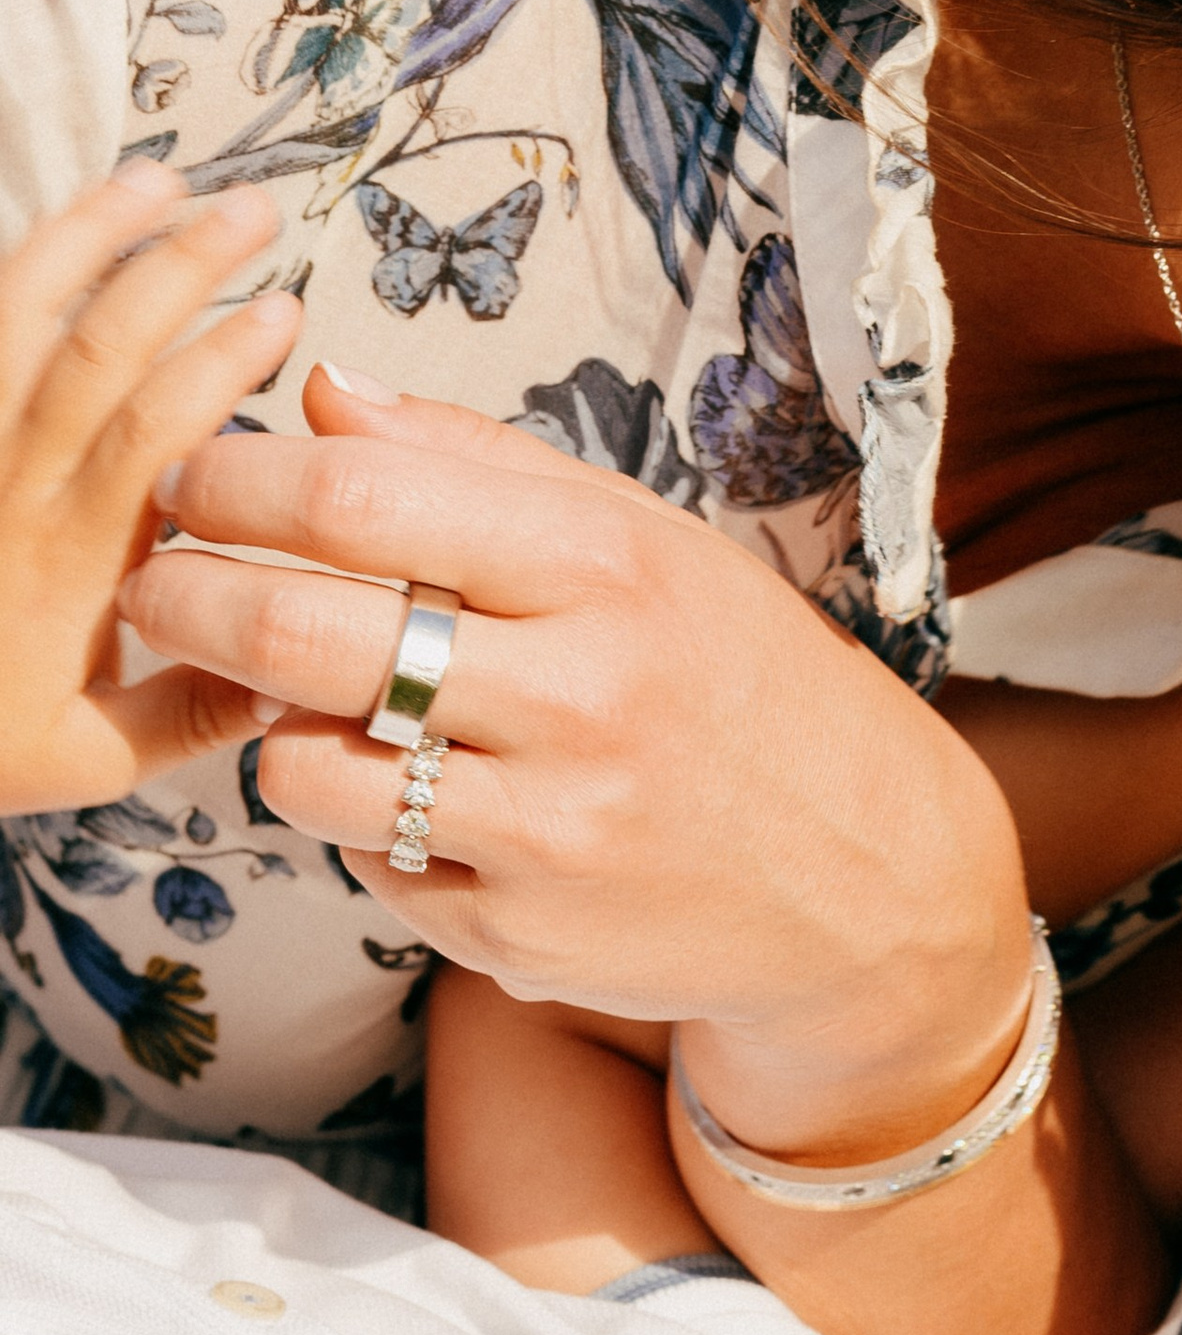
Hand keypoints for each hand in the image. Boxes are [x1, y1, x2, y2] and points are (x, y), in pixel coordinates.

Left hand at [0, 166, 294, 817]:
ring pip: (21, 316)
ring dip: (91, 235)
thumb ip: (199, 712)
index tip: (284, 311)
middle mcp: (11, 492)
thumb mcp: (91, 758)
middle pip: (92, 349)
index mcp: (67, 567)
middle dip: (177, 264)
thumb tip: (312, 670)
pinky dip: (25, 271)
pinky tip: (64, 230)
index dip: (219, 363)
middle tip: (253, 212)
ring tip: (157, 178)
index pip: (151, 437)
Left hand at [126, 374, 1038, 1152]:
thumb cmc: (742, 688)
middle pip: (304, 633)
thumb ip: (480, 466)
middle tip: (159, 583)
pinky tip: (437, 800)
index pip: (362, 499)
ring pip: (306, 769)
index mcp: (609, 570)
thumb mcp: (650, 544)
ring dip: (277, 727)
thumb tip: (325, 395)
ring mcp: (551, 833)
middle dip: (191, 596)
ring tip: (321, 703)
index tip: (194, 479)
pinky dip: (372, 826)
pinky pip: (371, 866)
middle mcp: (583, 699)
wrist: (870, 883)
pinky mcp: (525, 939)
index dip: (237, 482)